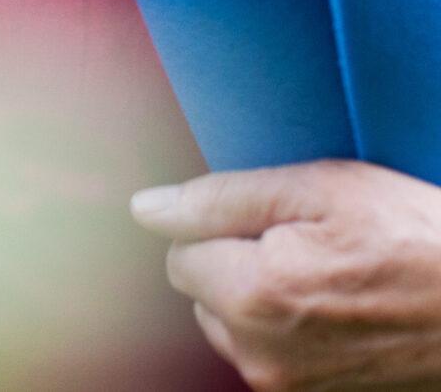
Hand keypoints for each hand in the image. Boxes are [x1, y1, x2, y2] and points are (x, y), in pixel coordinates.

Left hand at [133, 159, 440, 389]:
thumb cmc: (420, 239)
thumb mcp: (323, 189)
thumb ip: (221, 199)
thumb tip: (146, 209)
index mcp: (252, 296)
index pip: (180, 254)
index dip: (224, 229)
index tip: (282, 224)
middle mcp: (261, 354)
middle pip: (206, 296)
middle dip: (240, 267)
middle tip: (315, 249)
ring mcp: (292, 388)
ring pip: (239, 328)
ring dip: (268, 302)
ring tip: (336, 281)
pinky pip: (277, 356)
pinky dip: (297, 333)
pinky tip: (346, 314)